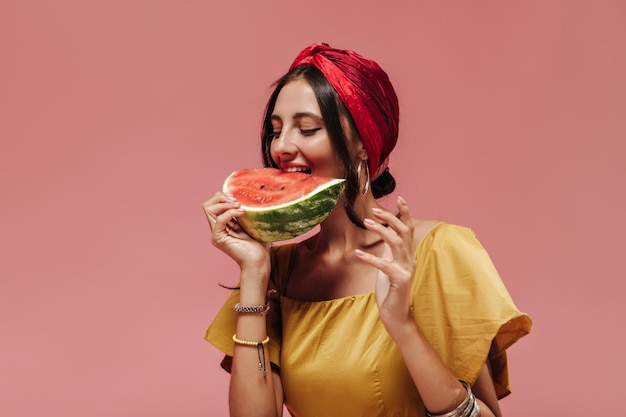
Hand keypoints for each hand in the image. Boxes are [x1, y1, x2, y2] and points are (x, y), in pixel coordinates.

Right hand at [202, 191, 268, 268]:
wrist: (259, 261)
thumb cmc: (259, 244)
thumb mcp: (252, 223)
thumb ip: (246, 210)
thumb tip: (249, 196)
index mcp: (223, 223)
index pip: (214, 203)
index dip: (223, 196)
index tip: (238, 197)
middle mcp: (217, 227)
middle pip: (208, 204)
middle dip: (222, 197)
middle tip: (237, 201)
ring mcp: (216, 233)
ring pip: (209, 209)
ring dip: (225, 204)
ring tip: (239, 206)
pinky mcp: (218, 239)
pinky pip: (219, 220)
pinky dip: (230, 213)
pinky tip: (242, 213)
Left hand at [355, 196, 415, 331]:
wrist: (396, 315)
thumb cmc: (390, 290)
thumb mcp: (389, 266)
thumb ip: (390, 252)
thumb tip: (386, 235)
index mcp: (407, 255)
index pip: (409, 229)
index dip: (405, 213)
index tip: (399, 198)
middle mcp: (410, 259)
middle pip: (404, 231)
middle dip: (391, 218)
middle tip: (374, 211)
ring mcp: (406, 270)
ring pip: (397, 243)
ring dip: (381, 231)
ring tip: (366, 223)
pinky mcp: (399, 280)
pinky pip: (384, 265)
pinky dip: (370, 258)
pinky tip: (358, 253)